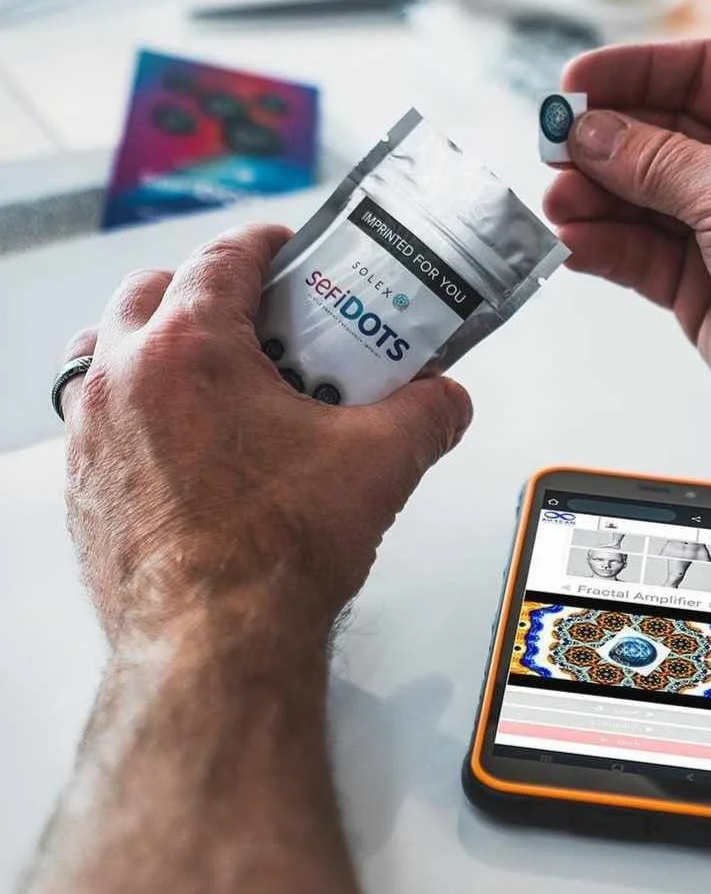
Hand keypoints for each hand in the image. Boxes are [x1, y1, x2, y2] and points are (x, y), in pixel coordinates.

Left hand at [59, 223, 471, 651]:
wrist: (213, 647)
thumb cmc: (270, 557)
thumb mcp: (379, 463)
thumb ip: (426, 413)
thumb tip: (445, 400)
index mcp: (188, 350)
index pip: (222, 258)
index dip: (266, 245)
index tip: (288, 251)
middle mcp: (124, 381)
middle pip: (151, 292)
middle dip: (203, 290)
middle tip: (259, 319)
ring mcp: (92, 435)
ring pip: (108, 352)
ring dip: (155, 345)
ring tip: (214, 376)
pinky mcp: (83, 487)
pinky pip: (99, 420)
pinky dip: (139, 411)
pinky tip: (190, 446)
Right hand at [545, 40, 710, 445]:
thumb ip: (655, 159)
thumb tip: (591, 133)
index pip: (700, 72)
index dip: (635, 72)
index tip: (576, 82)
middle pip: (659, 134)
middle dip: (604, 141)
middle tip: (553, 147)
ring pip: (640, 198)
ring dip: (593, 197)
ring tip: (558, 203)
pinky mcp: (700, 283)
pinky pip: (638, 253)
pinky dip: (603, 245)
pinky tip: (573, 242)